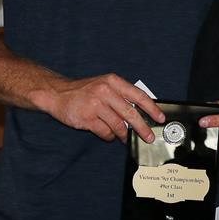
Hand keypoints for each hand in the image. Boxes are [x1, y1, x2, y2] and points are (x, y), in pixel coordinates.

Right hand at [43, 73, 164, 142]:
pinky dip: (109, 136)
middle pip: (130, 113)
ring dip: (124, 135)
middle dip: (142, 128)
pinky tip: (108, 135)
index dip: (151, 108)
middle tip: (149, 137)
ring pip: (118, 126)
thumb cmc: (86, 91)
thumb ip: (122, 96)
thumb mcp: (105, 85)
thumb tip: (142, 112)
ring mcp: (95, 105)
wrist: (58, 93)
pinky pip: (105, 132)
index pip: (138, 95)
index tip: (160, 118)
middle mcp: (105, 91)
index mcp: (113, 81)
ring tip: (126, 138)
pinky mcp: (86, 118)